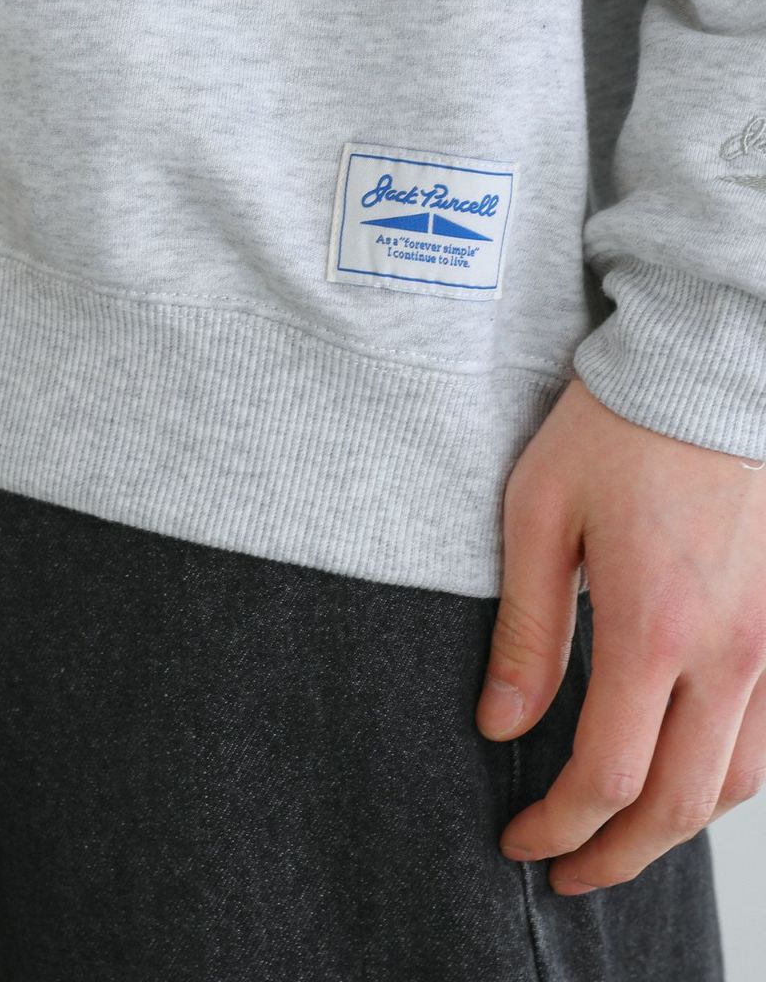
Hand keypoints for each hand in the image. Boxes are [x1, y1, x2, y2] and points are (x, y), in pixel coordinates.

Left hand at [477, 373, 765, 894]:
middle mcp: (728, 652)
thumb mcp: (538, 516)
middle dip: (616, 856)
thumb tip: (502, 725)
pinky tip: (683, 776)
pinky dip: (723, 779)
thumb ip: (526, 632)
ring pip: (737, 782)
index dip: (559, 826)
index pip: (607, 776)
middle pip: (678, 803)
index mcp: (654, 629)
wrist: (703, 369)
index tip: (521, 839)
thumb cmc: (614, 430)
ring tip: (618, 838)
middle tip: (565, 871)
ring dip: (675, 828)